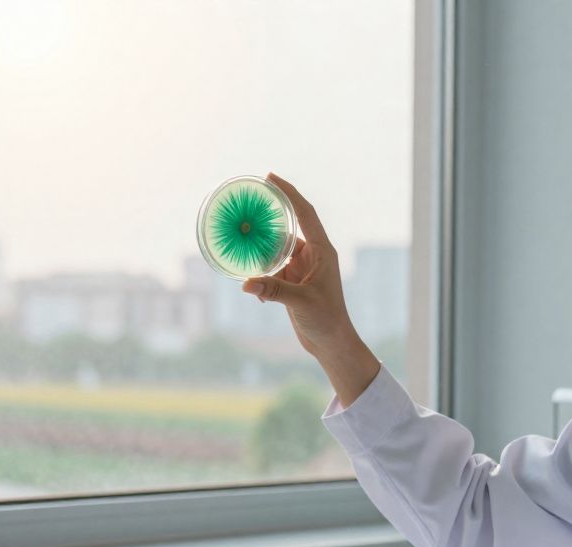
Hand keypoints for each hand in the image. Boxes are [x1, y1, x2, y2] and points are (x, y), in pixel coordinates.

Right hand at [243, 172, 358, 356]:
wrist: (331, 343)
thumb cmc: (326, 320)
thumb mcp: (299, 302)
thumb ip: (273, 290)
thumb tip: (245, 283)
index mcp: (322, 251)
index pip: (305, 213)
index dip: (288, 193)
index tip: (271, 178)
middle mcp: (313, 255)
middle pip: (289, 226)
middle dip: (269, 215)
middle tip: (250, 201)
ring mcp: (303, 269)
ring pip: (277, 249)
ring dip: (261, 248)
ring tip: (241, 239)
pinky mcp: (293, 283)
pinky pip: (272, 270)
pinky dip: (261, 274)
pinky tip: (252, 284)